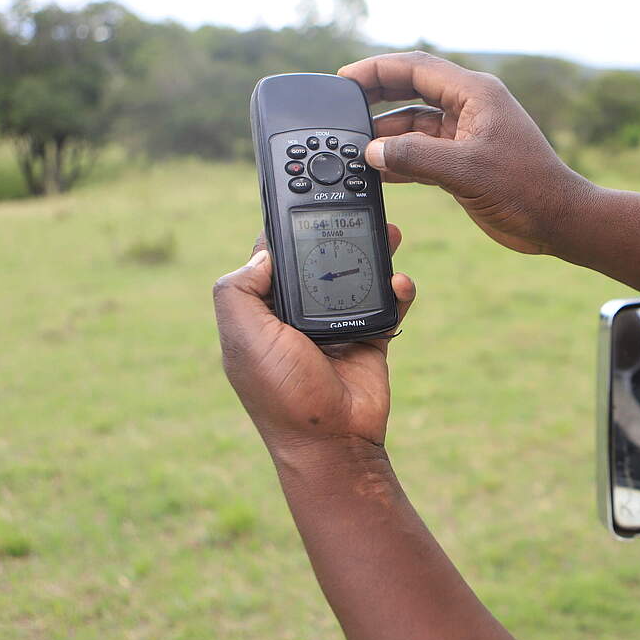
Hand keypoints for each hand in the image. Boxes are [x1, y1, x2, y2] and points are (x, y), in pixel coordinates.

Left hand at [213, 226, 415, 467]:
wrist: (333, 441)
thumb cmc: (281, 393)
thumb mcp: (244, 337)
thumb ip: (239, 290)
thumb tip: (262, 251)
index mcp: (263, 312)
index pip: (273, 259)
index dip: (286, 230)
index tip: (305, 199)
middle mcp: (298, 315)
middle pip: (322, 259)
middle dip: (340, 233)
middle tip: (357, 210)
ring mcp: (338, 325)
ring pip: (358, 275)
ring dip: (375, 252)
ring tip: (390, 233)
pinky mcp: (371, 337)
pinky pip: (388, 304)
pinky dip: (398, 289)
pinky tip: (400, 282)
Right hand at [338, 52, 596, 254]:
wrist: (557, 221)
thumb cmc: (525, 189)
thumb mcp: (465, 171)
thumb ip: (415, 158)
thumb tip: (373, 151)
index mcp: (475, 93)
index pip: (417, 68)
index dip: (378, 69)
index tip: (344, 78)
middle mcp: (470, 107)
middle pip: (411, 91)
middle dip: (376, 98)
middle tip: (341, 108)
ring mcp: (466, 134)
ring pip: (414, 125)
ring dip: (386, 135)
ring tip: (351, 145)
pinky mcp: (464, 161)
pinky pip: (423, 152)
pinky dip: (399, 159)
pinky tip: (375, 170)